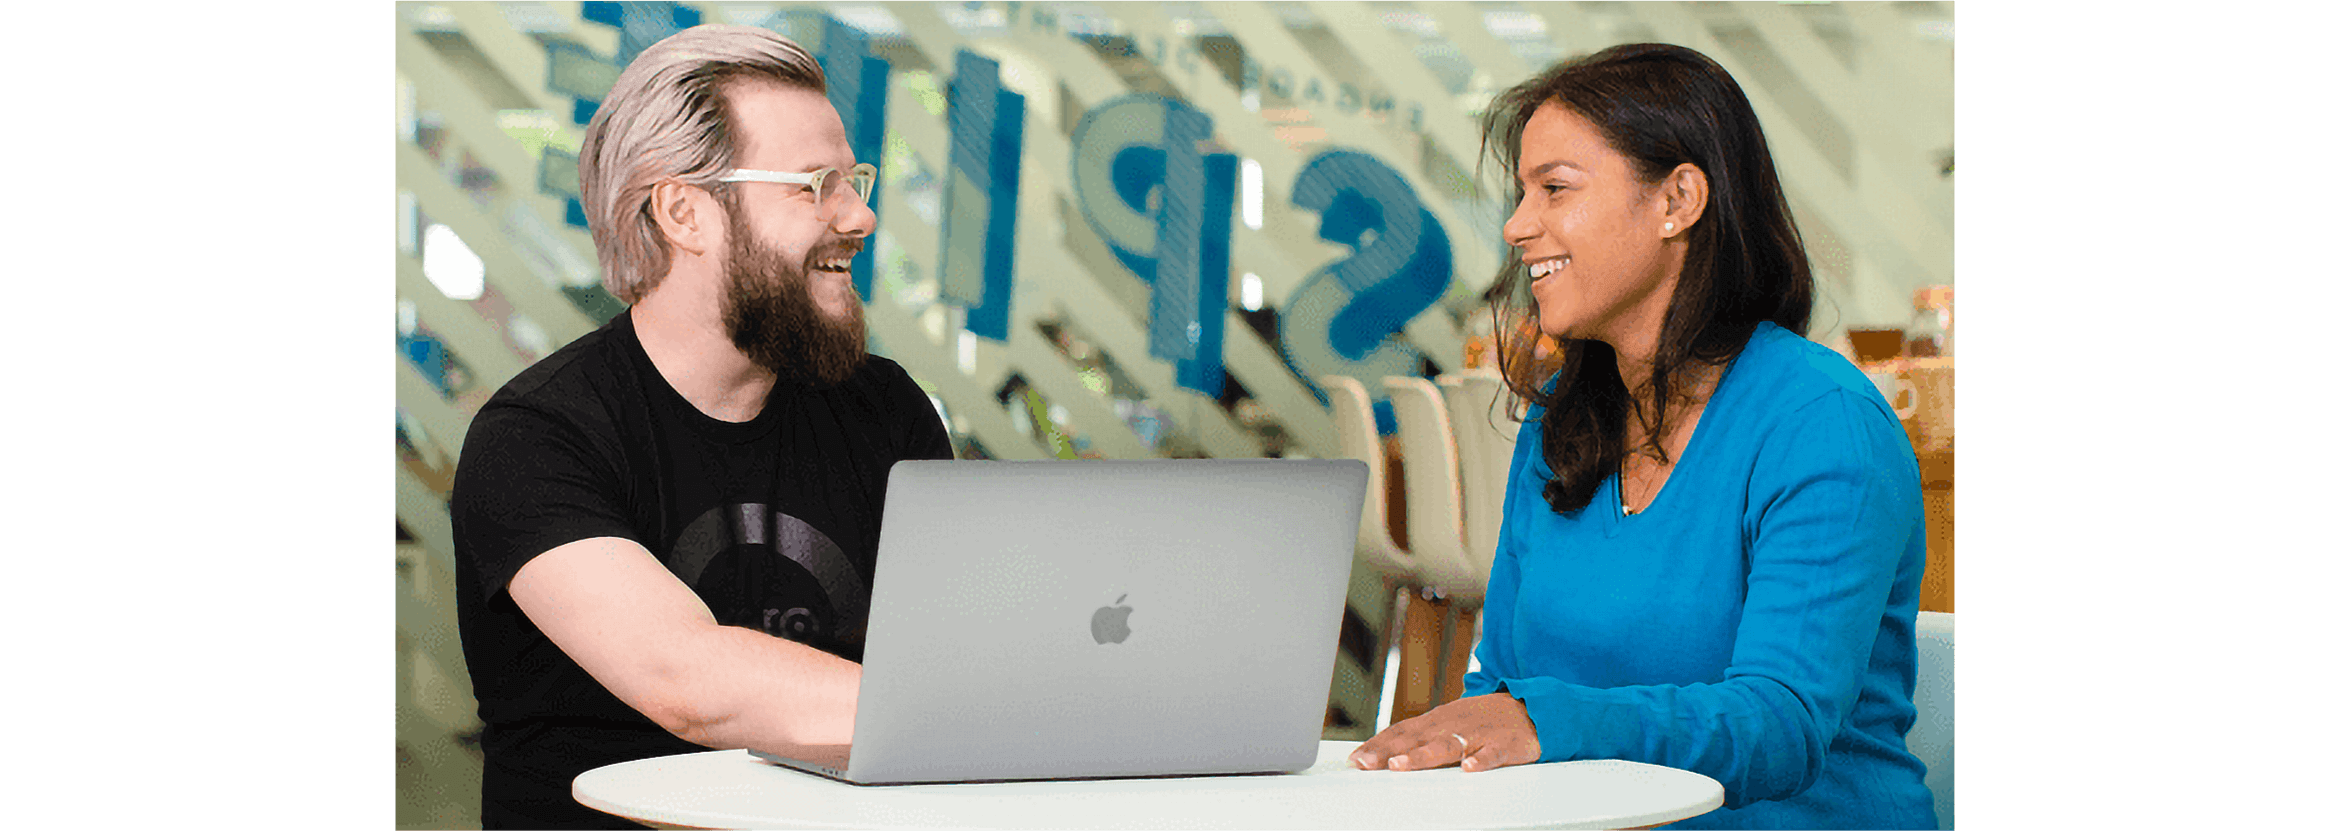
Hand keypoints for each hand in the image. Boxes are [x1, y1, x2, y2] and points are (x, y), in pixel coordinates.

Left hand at [1349, 693, 1540, 772]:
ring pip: (1447, 745)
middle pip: (1416, 738)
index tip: (1355, 760)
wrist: (1531, 708)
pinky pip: (1492, 754)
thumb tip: (1384, 754)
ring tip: (1401, 766)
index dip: (1377, 745)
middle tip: (1365, 764)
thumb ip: (1420, 738)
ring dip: (1423, 756)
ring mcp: (1478, 734)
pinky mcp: (1504, 744)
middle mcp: (1453, 724)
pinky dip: (1481, 761)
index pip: (1401, 732)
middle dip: (1388, 752)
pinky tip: (1469, 770)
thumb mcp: (1448, 724)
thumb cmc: (1484, 720)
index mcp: (1437, 720)